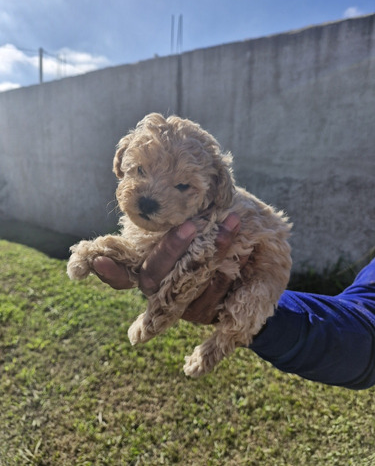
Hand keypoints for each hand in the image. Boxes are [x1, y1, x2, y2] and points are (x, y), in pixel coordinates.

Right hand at [92, 213, 243, 324]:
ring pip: (187, 283)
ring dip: (212, 252)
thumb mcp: (189, 223)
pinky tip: (246, 249)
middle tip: (192, 225)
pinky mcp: (203, 313)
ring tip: (230, 224)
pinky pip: (213, 296)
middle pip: (153, 276)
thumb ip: (176, 216)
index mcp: (148, 267)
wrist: (241, 267)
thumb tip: (169, 185)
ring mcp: (179, 303)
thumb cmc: (207, 235)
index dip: (109, 270)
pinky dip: (228, 271)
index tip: (98, 260)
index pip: (121, 274)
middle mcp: (158, 288)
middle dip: (171, 249)